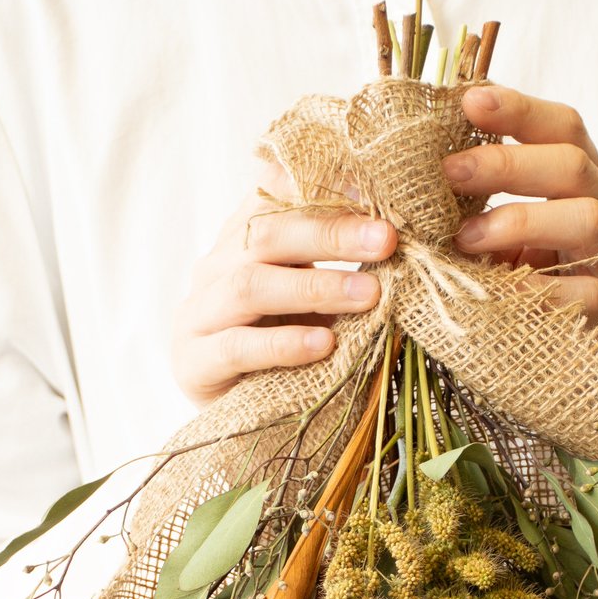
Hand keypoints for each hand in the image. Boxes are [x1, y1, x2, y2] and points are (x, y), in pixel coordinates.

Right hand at [171, 166, 397, 405]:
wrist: (234, 415)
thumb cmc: (285, 347)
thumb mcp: (312, 298)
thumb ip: (337, 262)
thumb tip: (404, 234)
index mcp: (242, 238)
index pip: (274, 192)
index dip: (322, 183)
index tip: (379, 186)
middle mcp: (215, 266)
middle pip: (267, 233)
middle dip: (332, 232)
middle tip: (389, 238)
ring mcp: (199, 313)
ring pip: (250, 284)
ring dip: (315, 286)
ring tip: (369, 293)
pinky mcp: (193, 362)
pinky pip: (237, 347)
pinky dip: (283, 344)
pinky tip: (323, 345)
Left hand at [445, 86, 597, 365]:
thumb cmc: (543, 320)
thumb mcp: (516, 261)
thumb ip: (485, 223)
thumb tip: (408, 188)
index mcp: (597, 195)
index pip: (568, 132)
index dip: (520, 111)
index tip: (468, 101)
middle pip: (576, 167)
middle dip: (505, 163)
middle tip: (447, 173)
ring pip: (588, 221)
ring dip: (518, 221)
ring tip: (464, 241)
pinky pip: (586, 295)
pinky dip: (539, 291)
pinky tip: (500, 296)